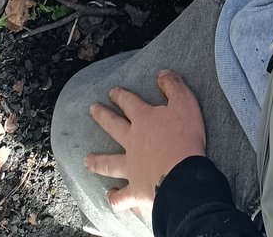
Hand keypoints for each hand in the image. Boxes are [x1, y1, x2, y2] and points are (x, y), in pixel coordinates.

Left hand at [86, 73, 205, 215]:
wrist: (182, 175)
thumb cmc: (185, 138)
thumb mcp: (185, 103)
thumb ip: (173, 86)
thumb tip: (162, 73)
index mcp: (144, 120)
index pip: (129, 102)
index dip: (120, 95)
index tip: (112, 91)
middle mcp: (132, 142)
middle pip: (113, 126)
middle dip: (102, 116)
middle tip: (92, 109)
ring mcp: (131, 167)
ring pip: (109, 163)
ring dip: (97, 161)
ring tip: (87, 160)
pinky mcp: (135, 190)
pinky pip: (121, 196)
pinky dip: (115, 197)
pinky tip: (111, 195)